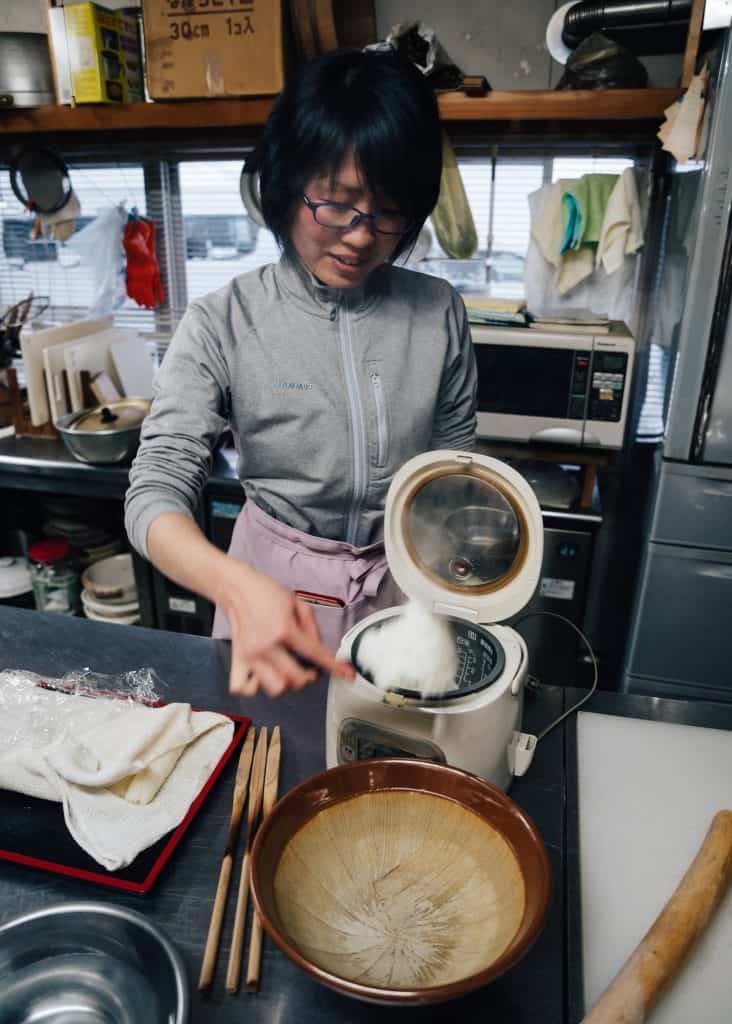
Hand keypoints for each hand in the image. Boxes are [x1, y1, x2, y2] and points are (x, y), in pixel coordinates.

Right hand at [219, 563, 354, 697]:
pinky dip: (255, 688)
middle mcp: (267, 646)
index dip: (334, 667)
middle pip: (295, 680)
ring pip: (274, 688)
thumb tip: (319, 649)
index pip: (315, 654)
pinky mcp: (237, 659)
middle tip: (311, 671)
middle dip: (309, 679)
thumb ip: (312, 627)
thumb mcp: (297, 602)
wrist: (236, 588)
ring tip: (288, 673)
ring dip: (286, 685)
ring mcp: (251, 656)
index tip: (347, 675)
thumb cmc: (266, 592)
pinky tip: (264, 678)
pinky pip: (243, 688)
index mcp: (285, 629)